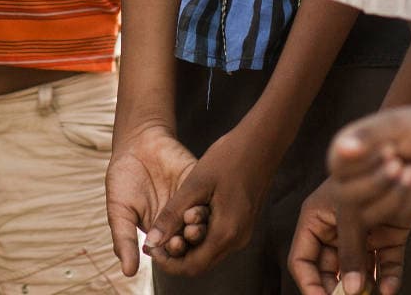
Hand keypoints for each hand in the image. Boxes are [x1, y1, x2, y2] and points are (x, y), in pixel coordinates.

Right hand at [107, 124, 198, 276]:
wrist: (136, 144)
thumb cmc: (124, 179)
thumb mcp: (119, 211)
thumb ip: (124, 240)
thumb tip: (128, 272)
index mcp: (162, 233)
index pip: (172, 253)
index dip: (173, 255)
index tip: (166, 248)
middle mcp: (180, 223)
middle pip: (192, 243)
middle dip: (189, 245)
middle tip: (180, 238)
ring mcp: (192, 205)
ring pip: (203, 226)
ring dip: (199, 230)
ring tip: (190, 222)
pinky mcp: (202, 189)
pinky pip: (209, 203)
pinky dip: (204, 210)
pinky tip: (195, 208)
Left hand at [148, 124, 275, 274]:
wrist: (261, 144)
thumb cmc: (227, 159)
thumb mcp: (193, 185)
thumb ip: (172, 215)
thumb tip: (151, 242)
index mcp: (226, 233)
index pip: (193, 267)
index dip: (168, 264)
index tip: (148, 249)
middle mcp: (237, 240)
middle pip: (200, 264)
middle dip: (174, 256)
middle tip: (153, 240)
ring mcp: (242, 233)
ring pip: (208, 253)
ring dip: (185, 246)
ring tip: (163, 229)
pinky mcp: (242, 223)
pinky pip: (216, 240)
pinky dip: (197, 236)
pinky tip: (181, 220)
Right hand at [289, 175, 410, 294]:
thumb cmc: (375, 165)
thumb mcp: (351, 209)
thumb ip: (349, 250)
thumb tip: (352, 289)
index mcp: (317, 215)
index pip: (303, 258)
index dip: (309, 283)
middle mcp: (338, 225)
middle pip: (330, 267)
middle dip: (338, 289)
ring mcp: (366, 229)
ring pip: (360, 267)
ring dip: (365, 285)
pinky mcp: (393, 231)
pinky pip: (388, 260)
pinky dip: (390, 275)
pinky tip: (390, 289)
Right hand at [330, 108, 410, 228]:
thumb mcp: (393, 125)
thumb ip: (366, 136)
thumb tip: (342, 149)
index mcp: (341, 154)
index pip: (337, 170)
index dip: (365, 164)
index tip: (391, 148)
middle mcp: (347, 179)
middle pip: (345, 198)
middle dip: (376, 184)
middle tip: (399, 163)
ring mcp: (368, 199)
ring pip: (369, 214)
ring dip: (396, 193)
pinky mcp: (391, 214)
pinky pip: (396, 219)